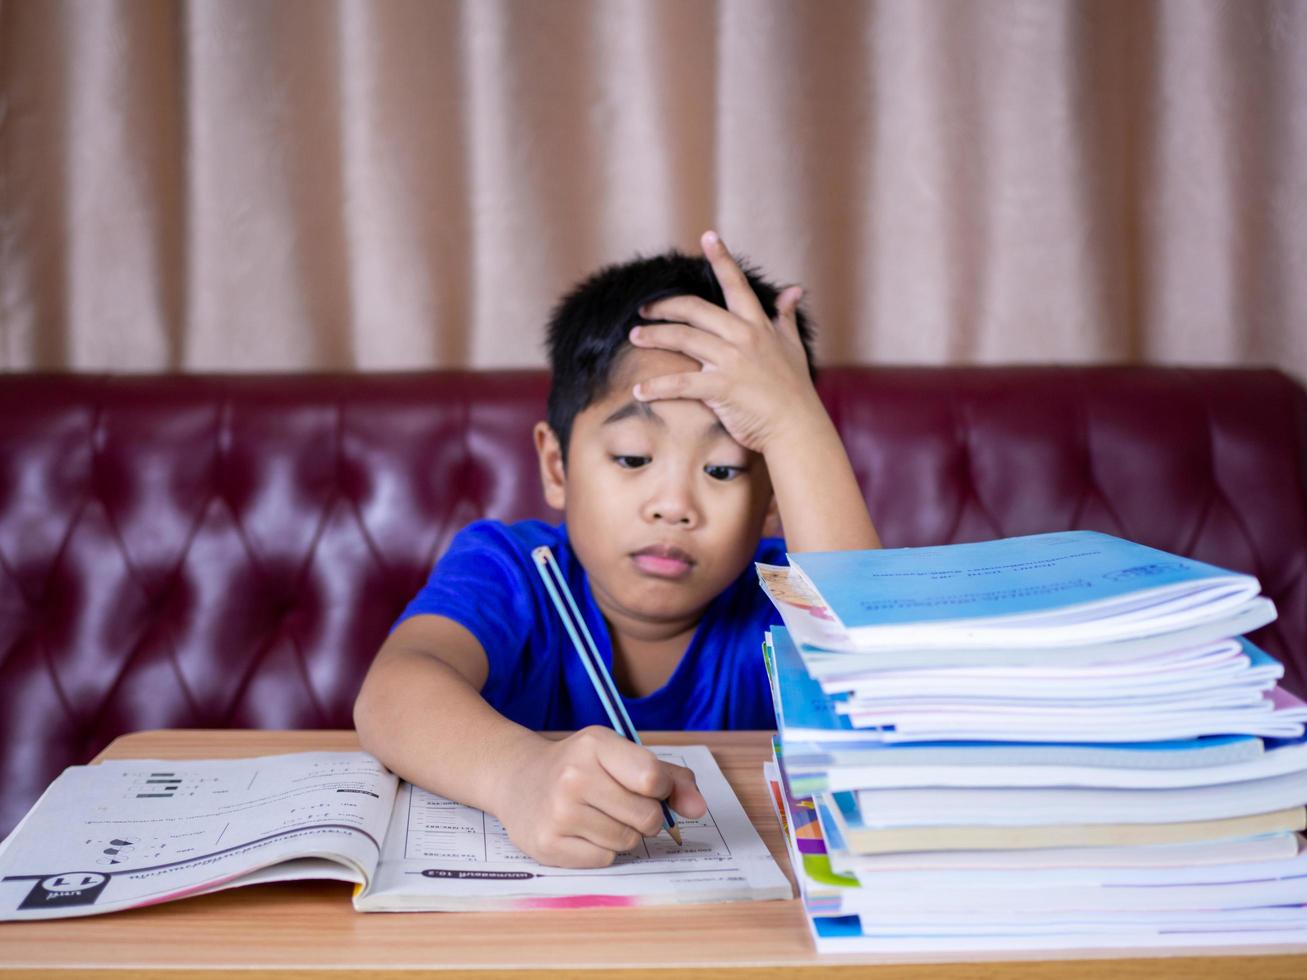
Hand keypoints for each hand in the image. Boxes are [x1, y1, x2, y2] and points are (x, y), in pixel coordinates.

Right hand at [491, 727, 705, 867]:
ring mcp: (558, 812)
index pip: (653, 777)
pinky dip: (603, 850)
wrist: (518, 779)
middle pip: (646, 816)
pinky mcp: (548, 845)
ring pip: (627, 841)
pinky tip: (583, 832)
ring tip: (600, 816)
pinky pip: (604, 860)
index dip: (662, 789)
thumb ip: (670, 777)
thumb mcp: (621, 755)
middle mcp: (574, 776)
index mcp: (596, 744)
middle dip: (646, 816)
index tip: (650, 787)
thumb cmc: (581, 766)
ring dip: (624, 834)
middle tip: (623, 805)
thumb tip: (698, 808)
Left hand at [629, 230, 822, 454]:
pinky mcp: (721, 387)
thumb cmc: (794, 390)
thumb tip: (794, 290)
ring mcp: (732, 360)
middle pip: (694, 310)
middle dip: (664, 306)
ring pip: (683, 338)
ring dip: (654, 336)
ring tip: (635, 337)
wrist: (797, 428)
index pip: (736, 284)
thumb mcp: (793, 346)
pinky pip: (680, 382)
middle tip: (643, 310)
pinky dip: (656, 386)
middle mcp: (743, 336)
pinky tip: (639, 391)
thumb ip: (786, 317)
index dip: (721, 258)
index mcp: (758, 324)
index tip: (707, 236)